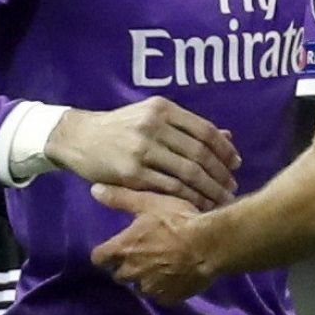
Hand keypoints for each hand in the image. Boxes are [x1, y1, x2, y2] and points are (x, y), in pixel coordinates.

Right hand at [45, 98, 240, 209]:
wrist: (78, 138)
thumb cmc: (120, 127)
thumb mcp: (152, 116)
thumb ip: (187, 127)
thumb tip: (227, 136)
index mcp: (163, 109)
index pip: (204, 130)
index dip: (224, 150)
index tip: (236, 164)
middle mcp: (155, 126)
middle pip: (199, 153)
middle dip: (220, 173)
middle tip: (232, 187)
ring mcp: (142, 149)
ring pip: (187, 172)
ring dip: (208, 189)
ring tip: (221, 200)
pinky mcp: (131, 173)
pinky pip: (168, 187)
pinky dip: (187, 198)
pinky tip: (197, 205)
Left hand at [90, 185, 212, 303]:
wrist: (209, 245)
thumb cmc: (177, 220)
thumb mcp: (148, 202)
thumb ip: (120, 198)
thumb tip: (94, 189)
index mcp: (123, 250)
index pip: (98, 258)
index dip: (104, 253)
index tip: (114, 248)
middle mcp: (132, 273)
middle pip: (118, 275)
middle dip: (125, 267)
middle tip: (139, 254)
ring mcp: (151, 288)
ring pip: (139, 287)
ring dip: (144, 278)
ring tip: (158, 266)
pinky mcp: (168, 298)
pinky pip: (160, 296)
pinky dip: (163, 288)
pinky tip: (174, 275)